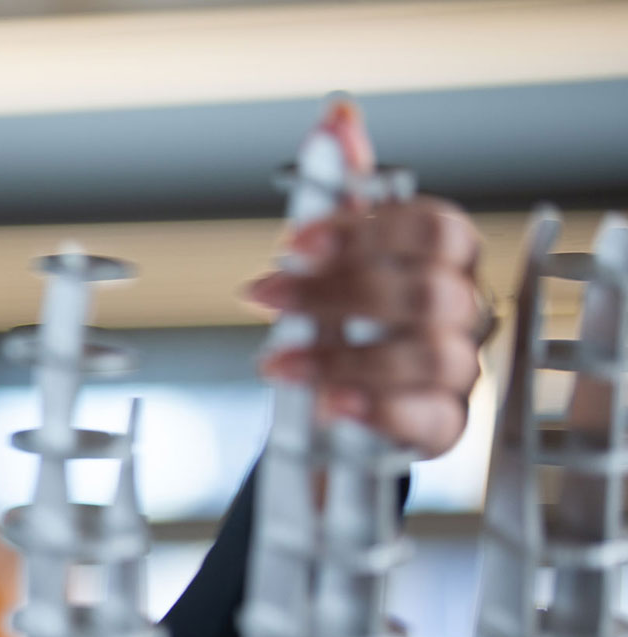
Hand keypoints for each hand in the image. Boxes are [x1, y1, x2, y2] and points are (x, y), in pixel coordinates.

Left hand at [244, 100, 485, 459]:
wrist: (329, 397)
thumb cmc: (343, 316)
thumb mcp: (333, 253)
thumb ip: (339, 191)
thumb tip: (337, 117)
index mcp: (446, 257)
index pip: (436, 228)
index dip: (367, 231)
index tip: (293, 243)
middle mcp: (464, 310)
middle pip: (431, 292)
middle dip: (339, 292)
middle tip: (264, 296)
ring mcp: (459, 369)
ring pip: (433, 356)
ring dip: (344, 357)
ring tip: (276, 362)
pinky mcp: (443, 425)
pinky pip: (431, 419)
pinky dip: (378, 410)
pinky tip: (328, 404)